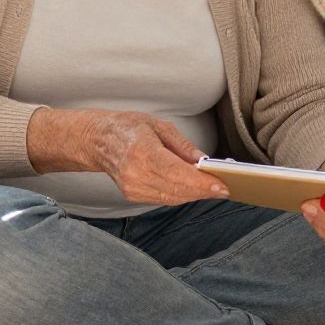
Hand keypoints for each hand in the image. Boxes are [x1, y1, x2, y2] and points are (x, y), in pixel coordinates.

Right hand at [84, 110, 227, 205]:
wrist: (99, 140)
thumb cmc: (129, 128)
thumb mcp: (158, 125)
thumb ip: (183, 145)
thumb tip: (204, 161)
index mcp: (142, 152)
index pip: (177, 173)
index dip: (201, 182)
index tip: (221, 185)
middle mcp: (135, 173)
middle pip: (177, 189)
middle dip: (203, 191)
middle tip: (224, 188)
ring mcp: (132, 187)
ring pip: (172, 198)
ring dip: (194, 195)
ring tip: (213, 189)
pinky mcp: (132, 195)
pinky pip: (163, 199)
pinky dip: (181, 195)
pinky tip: (193, 190)